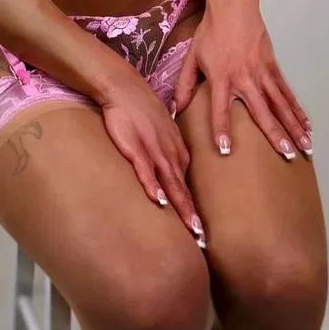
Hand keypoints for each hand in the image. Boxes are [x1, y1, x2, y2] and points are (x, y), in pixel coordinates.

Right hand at [97, 67, 205, 245]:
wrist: (125, 88)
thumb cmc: (142, 111)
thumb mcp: (161, 134)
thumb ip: (167, 153)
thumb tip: (169, 174)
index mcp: (177, 153)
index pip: (187, 188)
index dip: (194, 211)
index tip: (201, 234)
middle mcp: (170, 155)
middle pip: (183, 191)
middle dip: (193, 217)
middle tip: (203, 241)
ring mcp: (154, 151)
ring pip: (170, 184)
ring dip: (181, 208)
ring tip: (191, 229)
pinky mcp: (136, 147)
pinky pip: (146, 169)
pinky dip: (153, 186)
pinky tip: (158, 201)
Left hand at [171, 0, 312, 160]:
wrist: (234, 7)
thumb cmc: (211, 32)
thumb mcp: (192, 58)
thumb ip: (184, 85)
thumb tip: (176, 109)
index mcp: (221, 78)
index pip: (220, 109)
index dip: (221, 130)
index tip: (225, 150)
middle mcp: (245, 78)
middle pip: (262, 112)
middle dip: (275, 135)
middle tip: (287, 155)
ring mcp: (262, 73)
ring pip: (281, 105)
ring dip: (294, 127)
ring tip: (305, 147)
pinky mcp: (273, 67)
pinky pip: (287, 93)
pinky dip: (297, 109)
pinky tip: (306, 125)